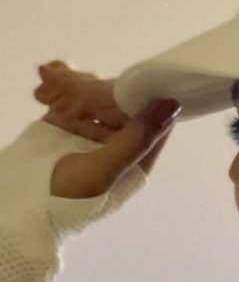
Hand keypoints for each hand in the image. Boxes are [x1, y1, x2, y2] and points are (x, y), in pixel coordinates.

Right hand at [33, 60, 179, 196]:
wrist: (22, 205)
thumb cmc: (68, 198)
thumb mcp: (104, 171)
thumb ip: (137, 139)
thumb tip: (173, 107)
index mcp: (137, 159)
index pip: (151, 120)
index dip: (141, 98)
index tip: (125, 82)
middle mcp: (118, 144)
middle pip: (120, 104)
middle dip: (96, 92)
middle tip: (73, 93)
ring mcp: (93, 132)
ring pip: (95, 95)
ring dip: (73, 86)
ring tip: (49, 88)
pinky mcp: (68, 123)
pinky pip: (71, 95)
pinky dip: (60, 82)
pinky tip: (48, 75)